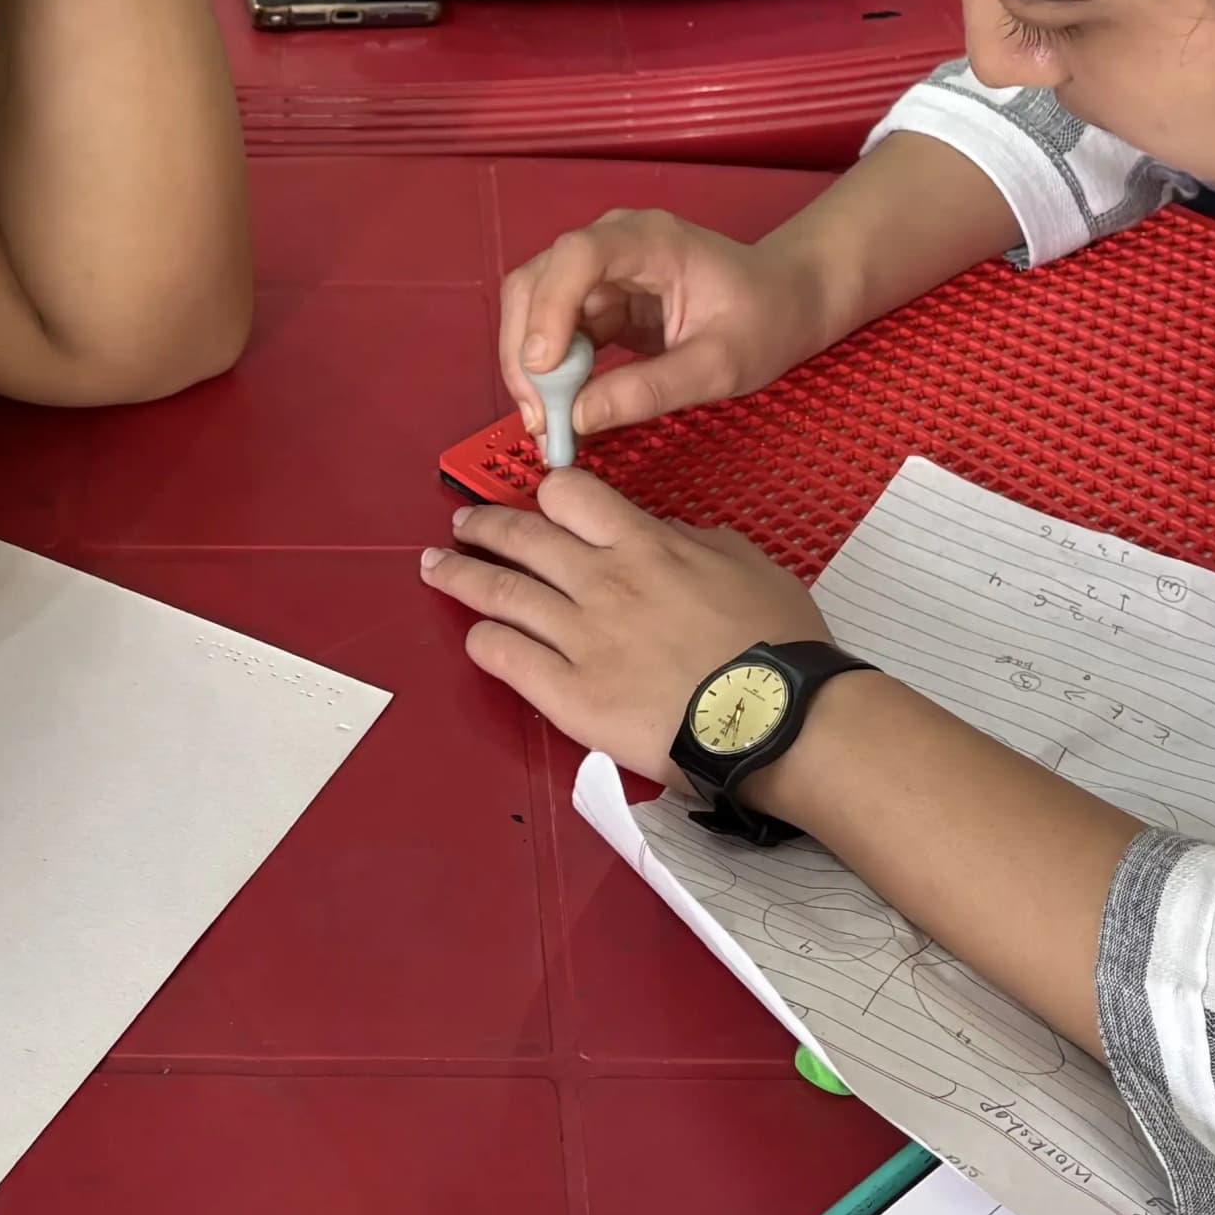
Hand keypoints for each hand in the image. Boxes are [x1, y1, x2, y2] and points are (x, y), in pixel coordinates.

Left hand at [423, 472, 828, 783]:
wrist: (777, 721)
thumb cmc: (776, 645)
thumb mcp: (747, 563)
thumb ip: (694, 540)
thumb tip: (663, 534)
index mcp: (645, 544)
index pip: (571, 495)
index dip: (547, 494)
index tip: (538, 501)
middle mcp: (602, 582)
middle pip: (522, 538)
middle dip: (484, 526)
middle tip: (463, 526)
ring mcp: (580, 640)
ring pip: (501, 594)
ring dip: (461, 576)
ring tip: (436, 569)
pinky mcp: (570, 696)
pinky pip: (507, 659)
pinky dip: (484, 642)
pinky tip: (476, 637)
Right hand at [497, 206, 832, 437]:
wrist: (786, 300)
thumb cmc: (766, 320)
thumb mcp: (721, 366)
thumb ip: (652, 389)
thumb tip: (578, 418)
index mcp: (651, 241)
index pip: (577, 257)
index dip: (550, 308)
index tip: (544, 370)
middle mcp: (612, 244)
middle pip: (537, 283)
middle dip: (525, 352)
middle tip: (541, 421)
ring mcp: (599, 271)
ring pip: (533, 309)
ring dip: (529, 369)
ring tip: (548, 427)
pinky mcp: (596, 301)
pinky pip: (552, 333)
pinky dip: (548, 376)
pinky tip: (560, 414)